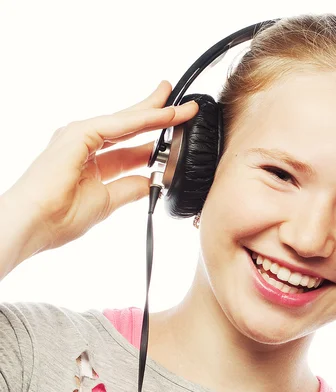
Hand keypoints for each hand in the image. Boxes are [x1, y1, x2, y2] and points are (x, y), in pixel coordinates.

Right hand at [8, 80, 198, 251]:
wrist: (33, 224)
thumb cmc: (59, 218)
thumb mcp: (107, 201)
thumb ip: (129, 188)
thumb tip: (151, 180)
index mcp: (91, 161)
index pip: (130, 146)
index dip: (155, 139)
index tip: (177, 134)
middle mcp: (85, 144)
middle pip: (130, 126)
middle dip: (158, 115)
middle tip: (185, 106)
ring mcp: (80, 136)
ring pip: (128, 121)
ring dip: (157, 114)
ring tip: (183, 108)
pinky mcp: (78, 134)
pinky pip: (119, 125)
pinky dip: (144, 119)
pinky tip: (165, 115)